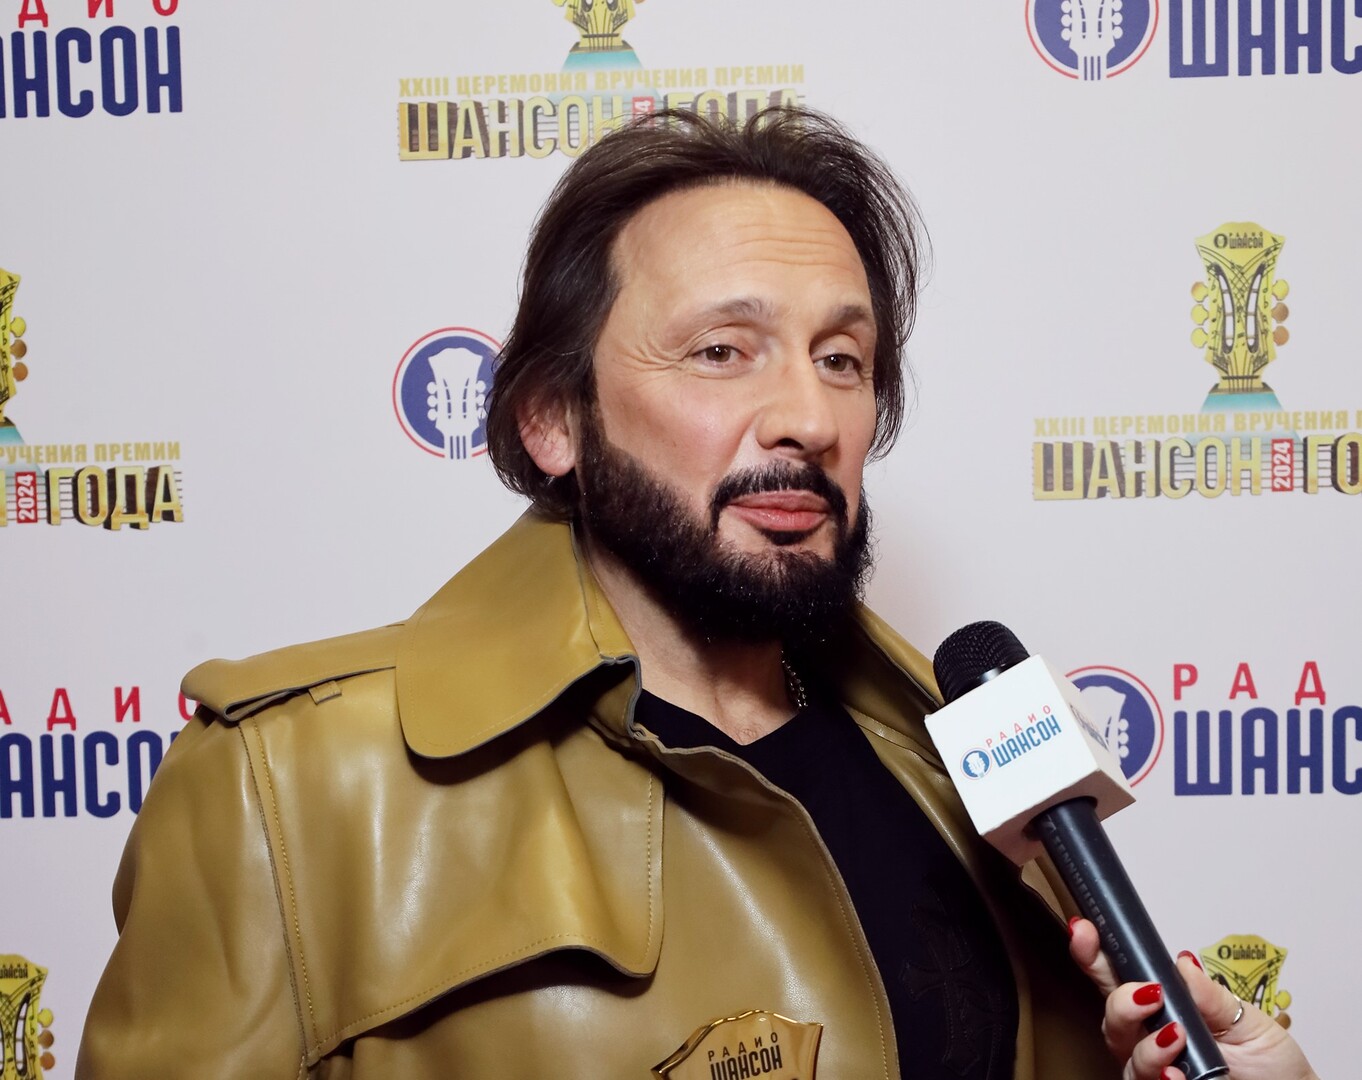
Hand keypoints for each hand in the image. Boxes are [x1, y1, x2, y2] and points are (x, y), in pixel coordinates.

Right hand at [1067, 917, 1318, 1079]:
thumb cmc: (1270, 1063)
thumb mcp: (1248, 1020)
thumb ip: (1210, 996)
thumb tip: (1180, 962)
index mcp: (1164, 1007)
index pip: (1119, 978)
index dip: (1095, 954)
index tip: (1084, 929)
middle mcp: (1149, 1038)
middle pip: (1112, 1017)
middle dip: (1120, 1002)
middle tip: (1147, 994)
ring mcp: (1154, 1070)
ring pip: (1125, 1055)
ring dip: (1147, 1046)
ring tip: (1177, 1038)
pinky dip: (1159, 1075)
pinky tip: (1175, 1074)